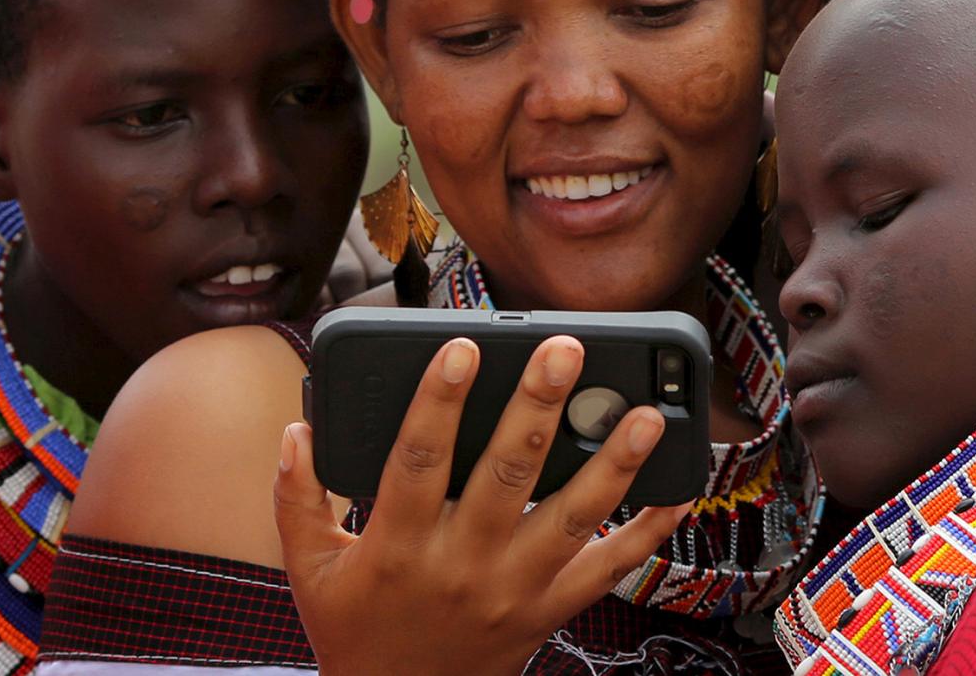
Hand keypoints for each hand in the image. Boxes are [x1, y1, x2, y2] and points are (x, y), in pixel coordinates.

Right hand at [274, 336, 690, 675]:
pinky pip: (608, 570)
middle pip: (507, 475)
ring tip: (644, 414)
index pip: (419, 461)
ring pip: (572, 518)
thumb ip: (298, 499)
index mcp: (398, 547)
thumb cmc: (355, 629)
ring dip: (613, 463)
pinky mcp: (550, 612)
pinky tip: (677, 489)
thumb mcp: (309, 570)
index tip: (462, 347)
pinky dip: (647, 531)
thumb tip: (299, 431)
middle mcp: (462, 566)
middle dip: (539, 407)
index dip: (439, 401)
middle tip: (566, 350)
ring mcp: (514, 591)